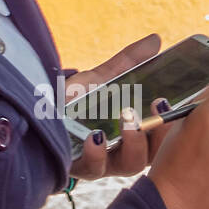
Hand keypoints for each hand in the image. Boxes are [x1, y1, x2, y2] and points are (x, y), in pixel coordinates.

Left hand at [66, 33, 174, 180]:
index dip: (172, 121)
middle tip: (157, 106)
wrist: (36, 111)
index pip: (162, 135)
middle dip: (157, 131)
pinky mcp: (78, 168)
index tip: (173, 100)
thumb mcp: (100, 79)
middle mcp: (121, 154)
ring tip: (128, 118)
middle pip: (153, 152)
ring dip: (133, 142)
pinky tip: (96, 136)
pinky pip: (93, 167)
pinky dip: (97, 152)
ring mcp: (102, 164)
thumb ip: (127, 63)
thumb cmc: (73, 102)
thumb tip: (156, 39)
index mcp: (133, 135)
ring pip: (129, 165)